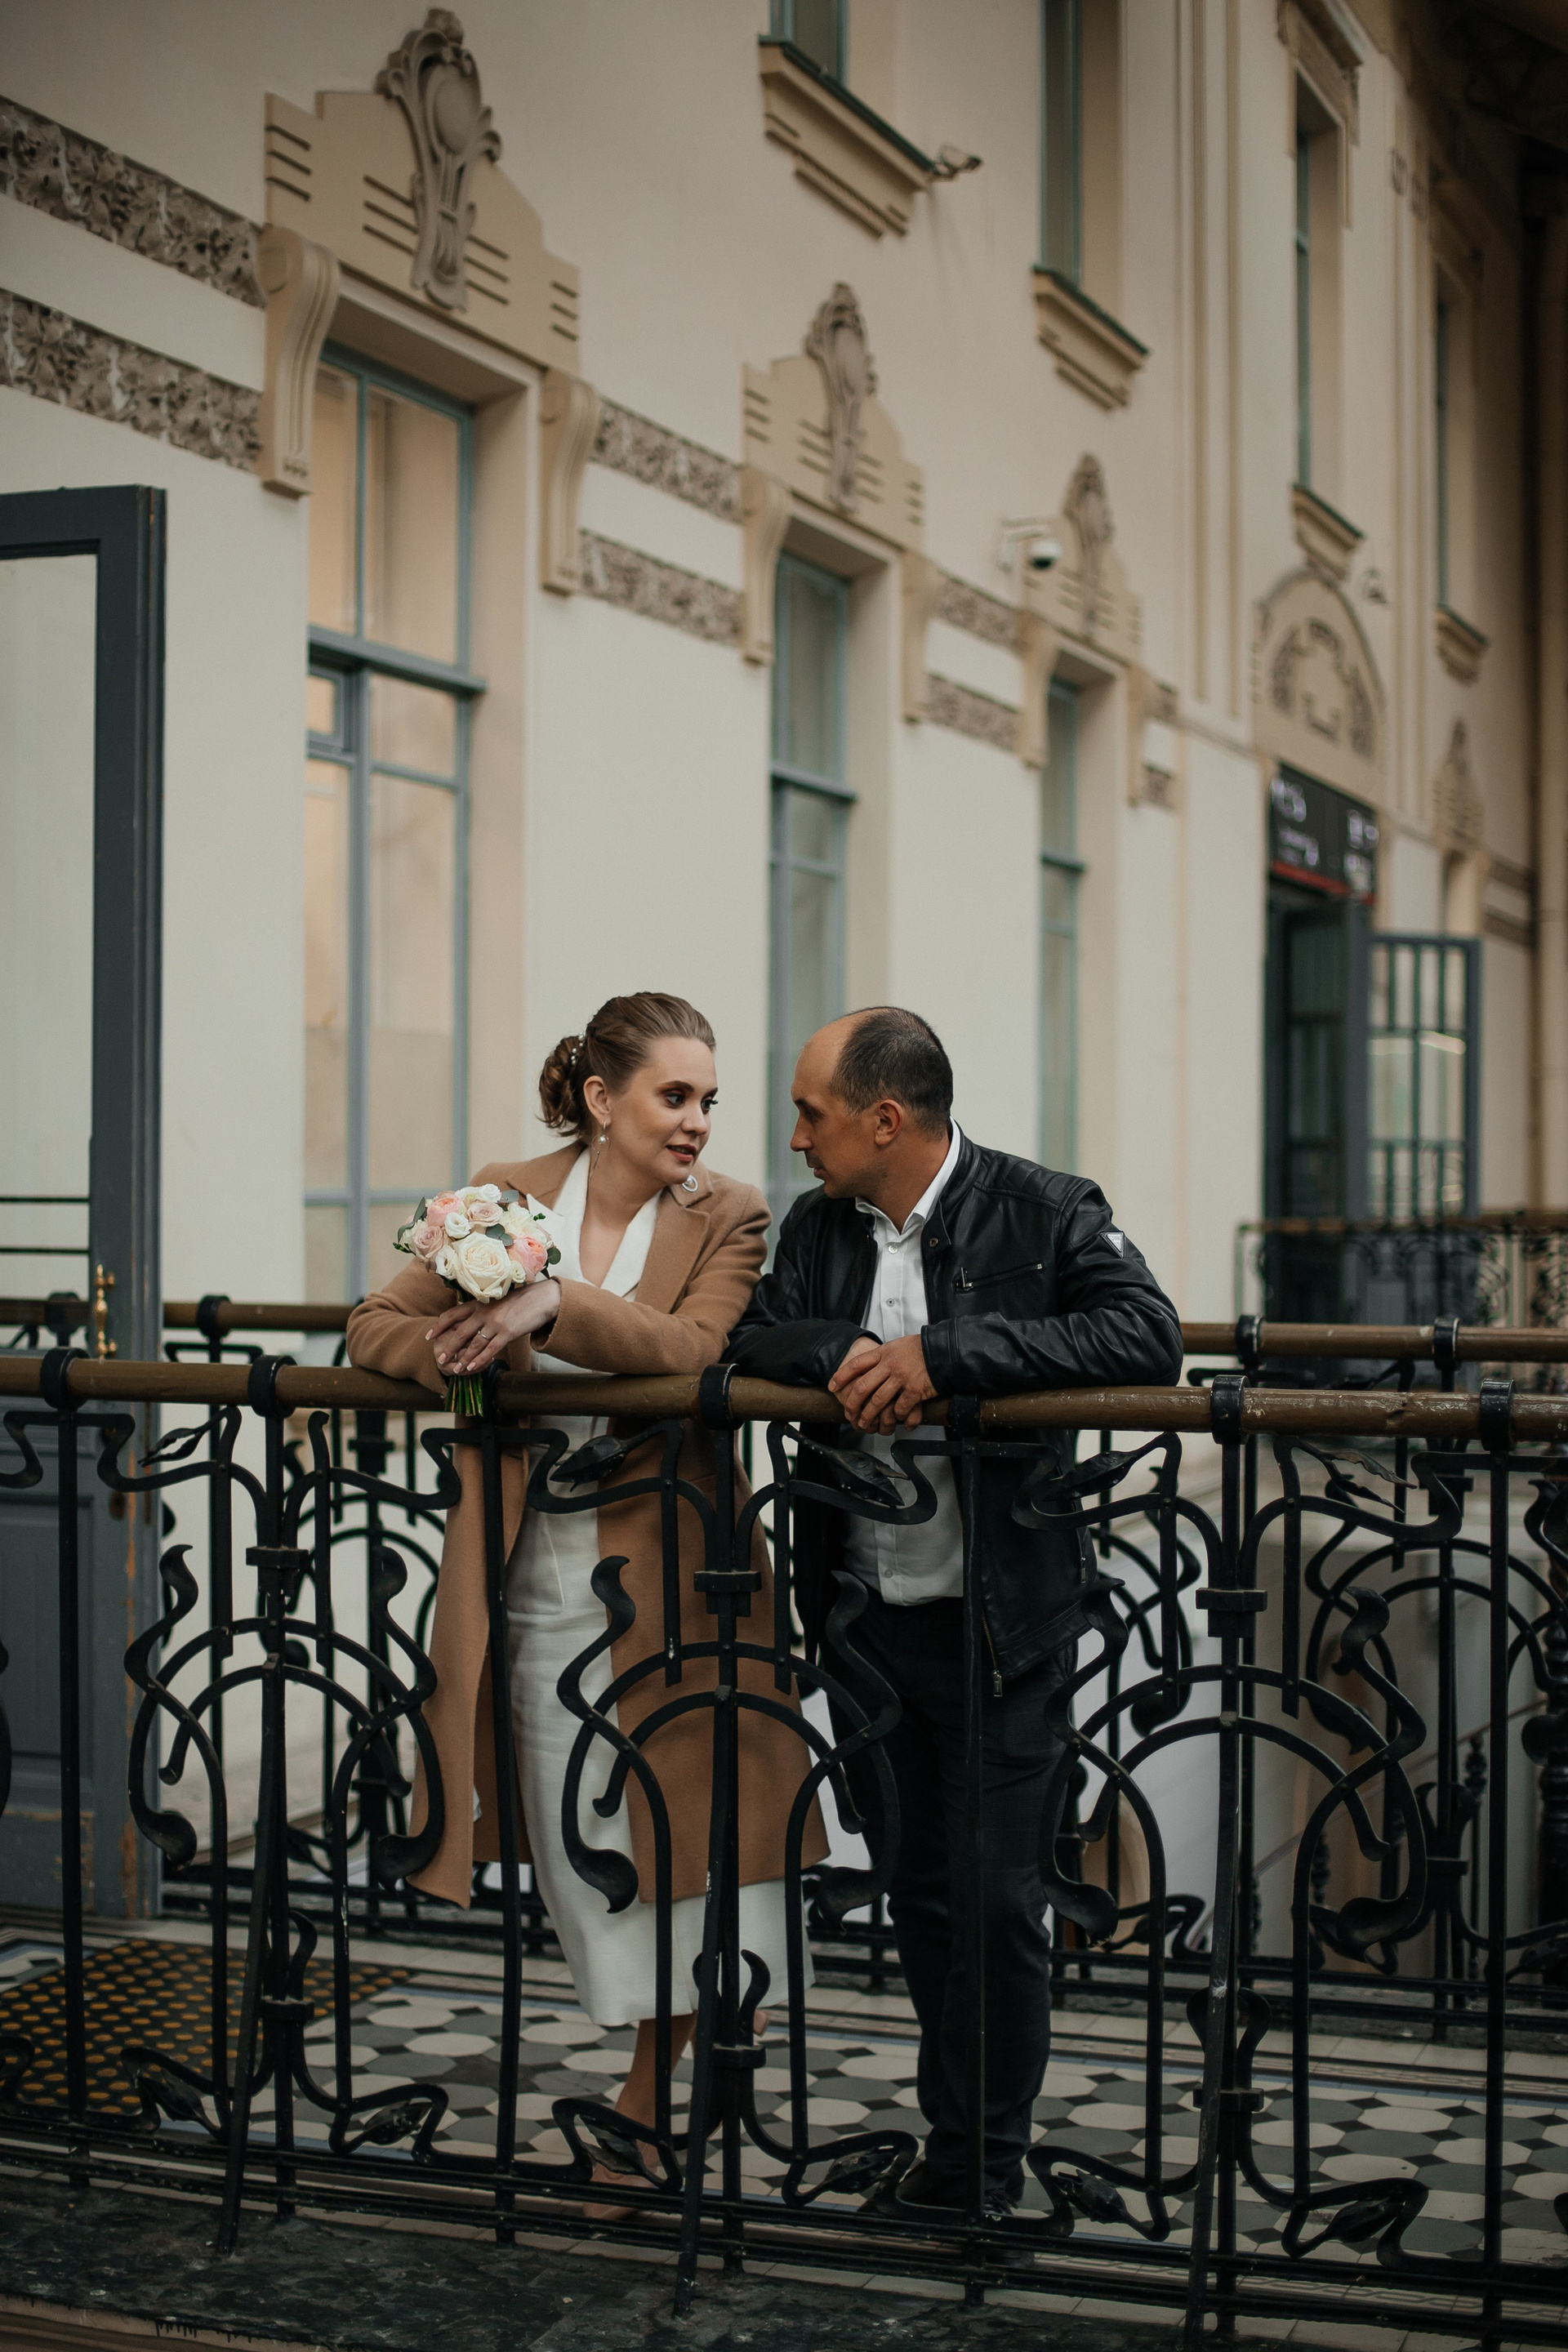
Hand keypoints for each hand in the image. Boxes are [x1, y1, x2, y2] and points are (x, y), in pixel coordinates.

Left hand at [426, 1280, 561, 1376]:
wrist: (543, 1298)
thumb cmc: (522, 1300)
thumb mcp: (498, 1300)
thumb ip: (484, 1309)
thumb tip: (471, 1321)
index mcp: (479, 1302)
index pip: (452, 1313)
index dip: (439, 1325)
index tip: (429, 1335)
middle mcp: (484, 1312)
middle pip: (459, 1332)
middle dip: (448, 1348)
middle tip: (440, 1359)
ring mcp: (495, 1322)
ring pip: (473, 1344)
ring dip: (463, 1359)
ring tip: (455, 1369)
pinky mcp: (508, 1332)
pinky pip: (490, 1350)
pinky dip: (479, 1360)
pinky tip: (472, 1368)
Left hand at [829, 1334, 935, 1433]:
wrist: (945, 1350)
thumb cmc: (923, 1349)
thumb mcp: (898, 1346)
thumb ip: (884, 1357)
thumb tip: (870, 1366)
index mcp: (884, 1353)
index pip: (856, 1364)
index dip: (842, 1376)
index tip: (832, 1386)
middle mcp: (890, 1365)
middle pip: (863, 1387)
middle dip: (852, 1404)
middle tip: (849, 1414)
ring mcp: (902, 1378)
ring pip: (878, 1401)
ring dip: (869, 1416)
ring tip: (864, 1424)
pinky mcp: (914, 1390)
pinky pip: (900, 1408)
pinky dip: (897, 1417)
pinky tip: (896, 1420)